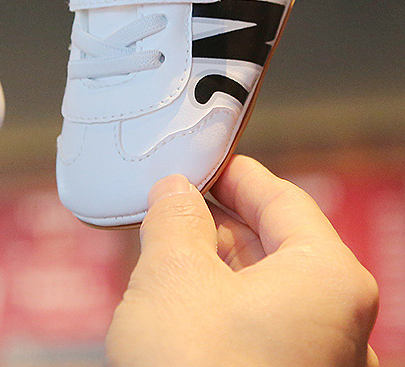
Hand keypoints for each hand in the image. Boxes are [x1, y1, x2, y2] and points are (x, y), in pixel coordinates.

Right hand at [107, 155, 378, 366]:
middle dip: (219, 225)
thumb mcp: (171, 274)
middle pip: (279, 248)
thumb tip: (175, 192)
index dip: (233, 174)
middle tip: (170, 208)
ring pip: (269, 296)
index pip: (283, 199)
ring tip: (166, 256)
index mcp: (329, 280)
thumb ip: (174, 218)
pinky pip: (265, 335)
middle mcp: (343, 326)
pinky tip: (181, 311)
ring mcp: (324, 366)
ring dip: (217, 270)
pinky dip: (224, 312)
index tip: (198, 163)